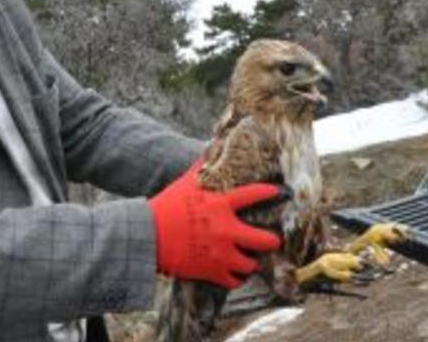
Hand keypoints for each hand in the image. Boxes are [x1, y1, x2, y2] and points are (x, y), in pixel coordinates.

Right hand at [148, 159, 282, 288]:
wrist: (147, 235)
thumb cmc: (165, 207)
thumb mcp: (184, 184)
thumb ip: (201, 168)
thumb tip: (210, 146)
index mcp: (220, 204)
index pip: (254, 195)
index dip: (269, 193)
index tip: (279, 192)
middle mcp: (225, 230)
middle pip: (264, 240)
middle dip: (271, 240)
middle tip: (273, 240)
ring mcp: (220, 253)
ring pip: (251, 264)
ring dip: (252, 262)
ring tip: (251, 259)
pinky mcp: (210, 271)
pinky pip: (233, 281)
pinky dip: (236, 278)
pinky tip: (236, 274)